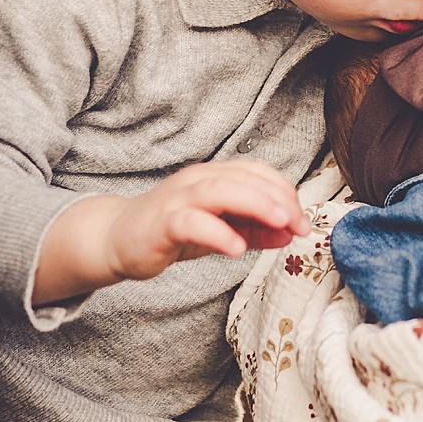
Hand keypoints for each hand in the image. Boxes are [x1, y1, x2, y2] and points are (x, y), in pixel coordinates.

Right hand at [32, 162, 306, 306]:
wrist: (119, 239)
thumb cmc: (173, 231)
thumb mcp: (223, 230)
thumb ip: (256, 230)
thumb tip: (291, 232)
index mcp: (215, 176)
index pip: (258, 173)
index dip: (285, 192)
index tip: (303, 221)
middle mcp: (198, 180)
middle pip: (245, 178)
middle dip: (279, 199)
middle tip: (300, 224)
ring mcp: (179, 199)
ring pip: (221, 191)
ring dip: (256, 204)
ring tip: (280, 223)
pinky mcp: (162, 223)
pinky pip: (192, 223)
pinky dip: (217, 233)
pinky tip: (237, 248)